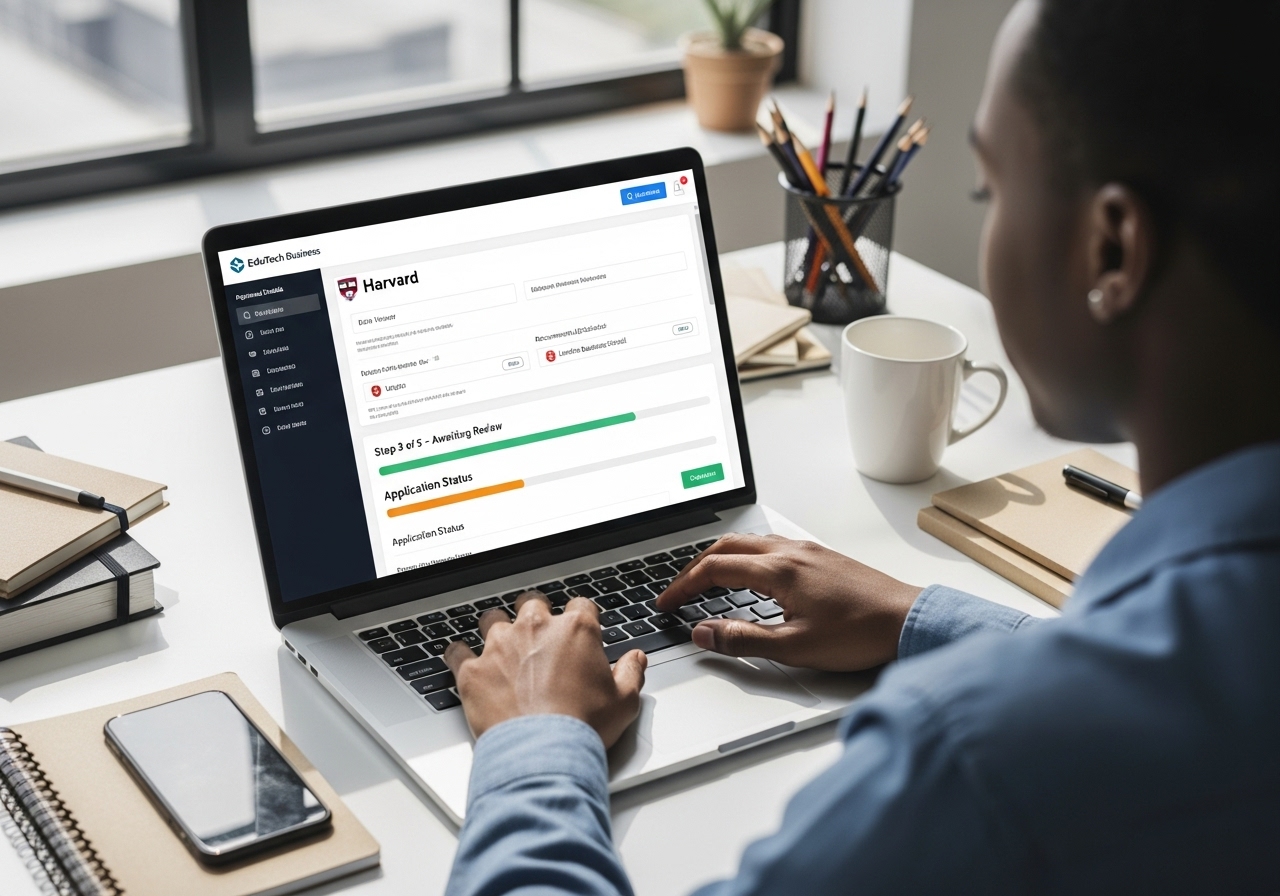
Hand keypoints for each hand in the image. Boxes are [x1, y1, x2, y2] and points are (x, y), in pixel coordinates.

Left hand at [444, 592, 646, 746]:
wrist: (542, 752)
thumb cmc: (582, 726)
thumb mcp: (624, 701)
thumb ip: (631, 673)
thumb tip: (636, 660)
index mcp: (575, 630)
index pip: (580, 606)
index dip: (580, 618)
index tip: (578, 631)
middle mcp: (535, 629)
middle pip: (532, 605)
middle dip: (535, 616)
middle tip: (538, 636)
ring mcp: (500, 646)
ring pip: (493, 619)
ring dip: (498, 630)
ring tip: (501, 647)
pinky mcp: (472, 670)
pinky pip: (457, 652)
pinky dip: (460, 656)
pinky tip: (462, 661)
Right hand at [655, 534, 922, 670]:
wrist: (910, 621)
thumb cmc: (861, 634)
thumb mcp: (795, 647)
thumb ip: (743, 640)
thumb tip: (704, 632)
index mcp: (780, 570)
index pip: (715, 569)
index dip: (684, 587)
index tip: (667, 603)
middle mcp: (791, 552)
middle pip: (727, 547)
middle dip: (695, 567)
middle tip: (678, 590)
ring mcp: (808, 551)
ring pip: (750, 543)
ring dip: (721, 558)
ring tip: (705, 580)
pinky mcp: (822, 557)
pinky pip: (771, 546)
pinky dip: (746, 557)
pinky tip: (751, 575)